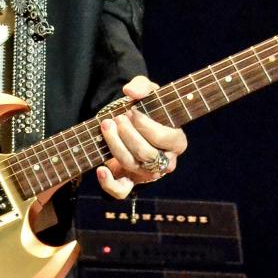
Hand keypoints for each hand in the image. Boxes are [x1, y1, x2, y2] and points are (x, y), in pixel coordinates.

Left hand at [96, 75, 188, 199]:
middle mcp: (165, 161)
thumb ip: (142, 86)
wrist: (130, 124)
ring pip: (131, 164)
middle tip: (116, 118)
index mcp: (177, 142)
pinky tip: (100, 168)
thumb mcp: (147, 93)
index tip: (130, 110)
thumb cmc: (145, 109)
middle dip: (127, 134)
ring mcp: (147, 174)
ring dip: (114, 145)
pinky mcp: (129, 181)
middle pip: (146, 153)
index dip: (145, 124)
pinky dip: (109, 183)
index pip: (165, 137)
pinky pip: (121, 190)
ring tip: (105, 125)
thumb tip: (130, 92)